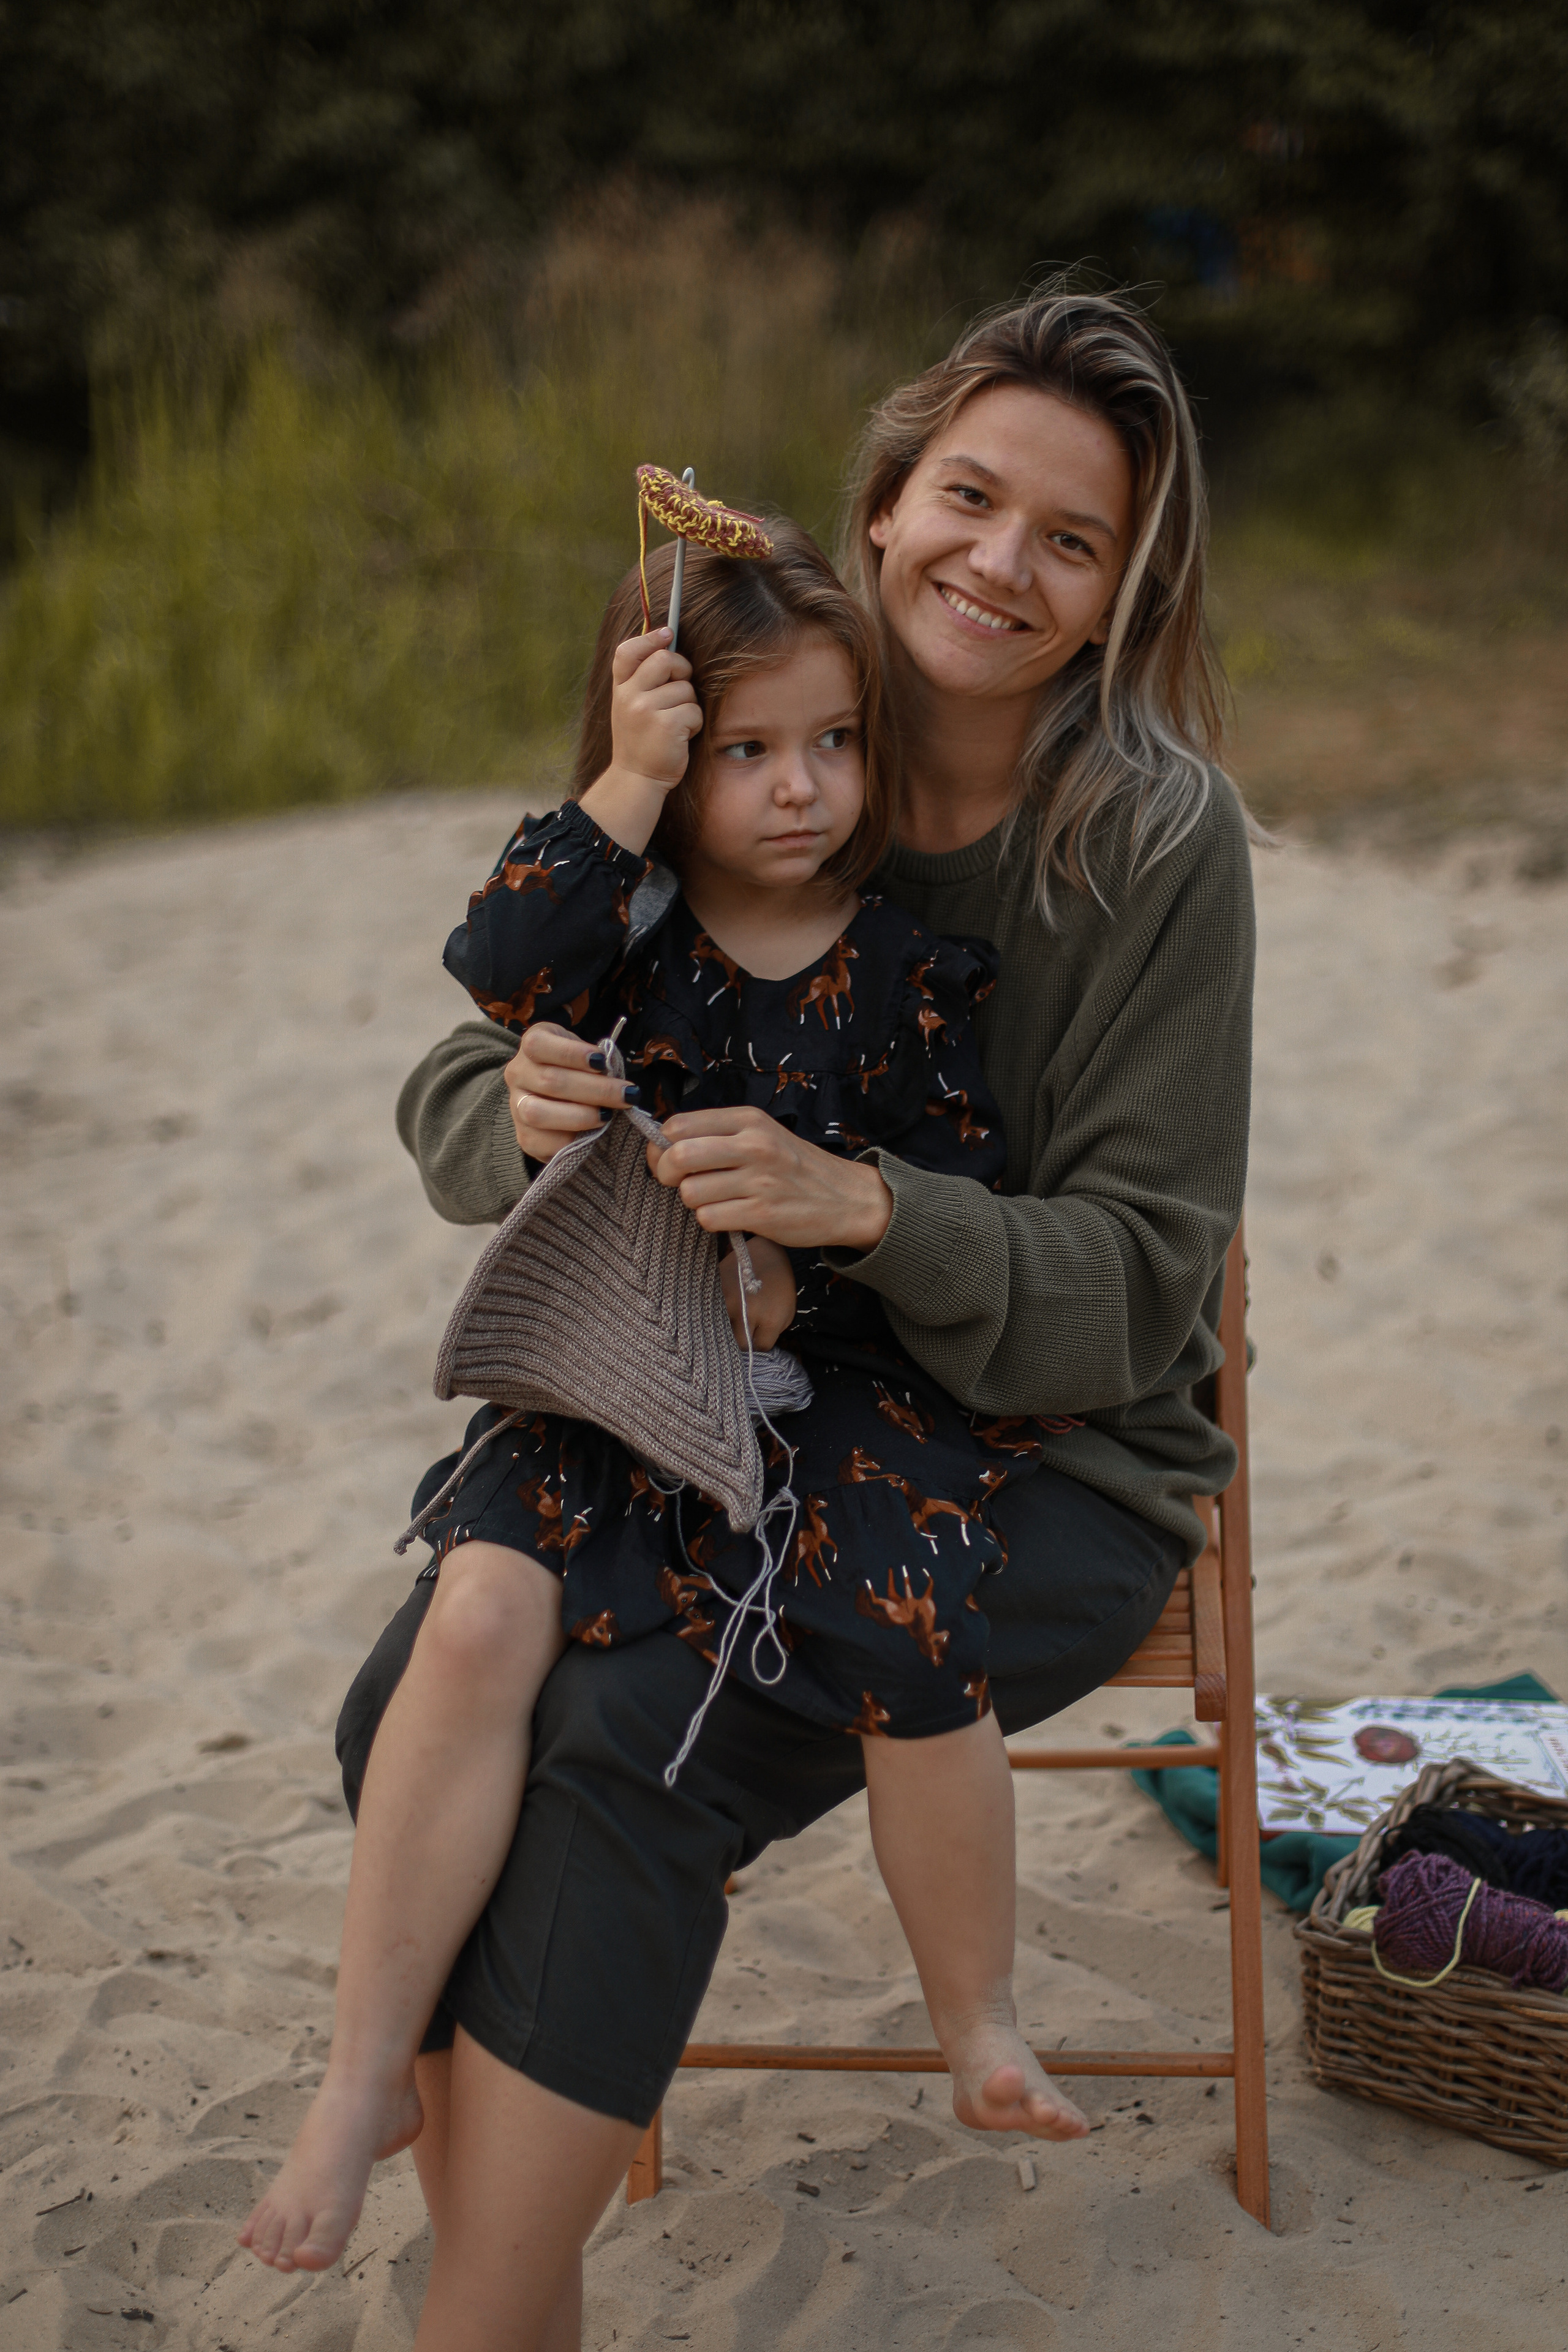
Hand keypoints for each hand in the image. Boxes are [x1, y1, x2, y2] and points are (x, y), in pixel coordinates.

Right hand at [503, 1023, 637, 1162]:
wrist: (560, 1098)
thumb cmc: (580, 1070)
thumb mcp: (587, 1055)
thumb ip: (597, 1064)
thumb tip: (620, 1086)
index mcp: (533, 1044)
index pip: (539, 1045)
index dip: (571, 1053)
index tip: (601, 1061)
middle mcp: (518, 1073)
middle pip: (549, 1081)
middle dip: (594, 1090)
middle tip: (625, 1095)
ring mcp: (516, 1105)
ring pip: (538, 1113)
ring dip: (580, 1116)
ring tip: (607, 1116)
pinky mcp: (524, 1136)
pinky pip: (542, 1142)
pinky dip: (569, 1141)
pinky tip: (591, 1136)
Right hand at [578, 630, 702, 855]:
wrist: (636, 779)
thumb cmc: (640, 739)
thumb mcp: (629, 705)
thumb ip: (641, 677)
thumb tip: (666, 638)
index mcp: (620, 688)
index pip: (628, 651)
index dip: (650, 638)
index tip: (668, 634)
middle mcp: (629, 696)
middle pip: (666, 660)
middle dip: (682, 670)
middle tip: (680, 690)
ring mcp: (645, 710)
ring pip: (685, 688)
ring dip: (689, 705)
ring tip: (675, 724)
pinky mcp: (666, 726)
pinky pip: (694, 711)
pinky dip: (694, 724)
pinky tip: (681, 737)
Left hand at [648, 1106, 893, 1255]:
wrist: (846, 1198)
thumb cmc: (795, 1167)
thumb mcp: (762, 1134)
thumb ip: (718, 1134)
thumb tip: (661, 1146)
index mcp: (749, 1119)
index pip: (679, 1125)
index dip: (661, 1145)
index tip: (667, 1158)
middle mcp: (754, 1145)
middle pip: (678, 1156)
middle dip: (666, 1174)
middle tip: (679, 1182)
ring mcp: (759, 1181)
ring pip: (690, 1192)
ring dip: (694, 1201)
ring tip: (715, 1199)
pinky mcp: (763, 1214)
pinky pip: (709, 1218)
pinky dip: (711, 1220)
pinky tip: (730, 1215)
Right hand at [721, 1235, 796, 1349]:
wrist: (766, 1251)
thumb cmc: (780, 1283)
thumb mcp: (788, 1310)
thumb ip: (773, 1332)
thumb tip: (756, 1346)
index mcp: (770, 1319)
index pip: (759, 1347)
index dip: (759, 1344)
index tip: (757, 1337)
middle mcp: (747, 1313)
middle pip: (738, 1344)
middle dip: (742, 1342)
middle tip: (743, 1334)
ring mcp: (728, 1301)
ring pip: (721, 1331)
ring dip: (726, 1330)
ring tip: (730, 1324)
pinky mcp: (716, 1290)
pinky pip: (710, 1313)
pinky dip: (714, 1316)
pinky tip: (719, 1313)